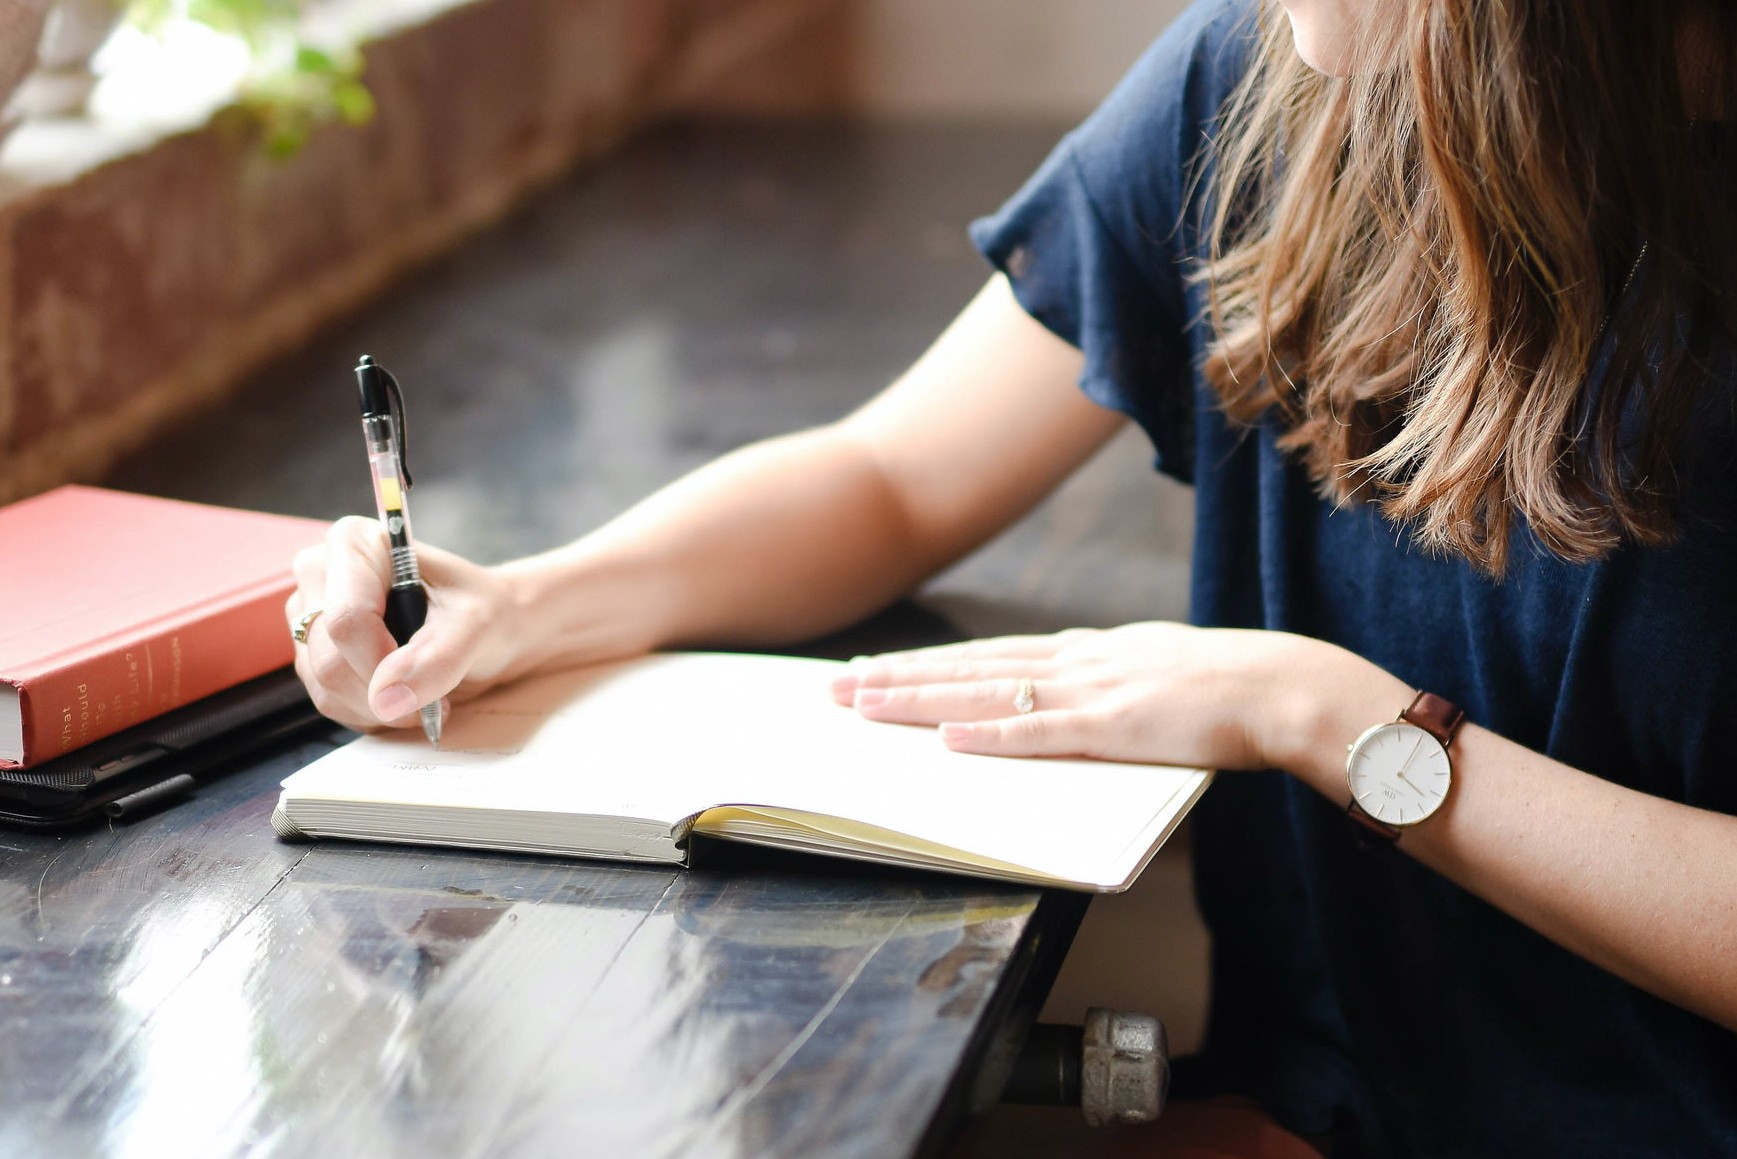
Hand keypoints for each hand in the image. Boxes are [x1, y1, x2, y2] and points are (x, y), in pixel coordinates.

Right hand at [286, 516, 523, 731]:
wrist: (488, 628)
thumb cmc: (483, 610)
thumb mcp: (478, 625)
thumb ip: (437, 658)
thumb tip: (387, 697)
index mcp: (354, 544)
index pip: (346, 619)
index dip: (382, 662)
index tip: (426, 681)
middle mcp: (320, 574)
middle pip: (330, 659)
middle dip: (386, 692)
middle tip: (434, 696)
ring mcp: (310, 617)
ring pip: (325, 687)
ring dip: (381, 707)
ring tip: (424, 692)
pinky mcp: (313, 654)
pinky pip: (329, 702)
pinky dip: (371, 712)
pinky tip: (402, 696)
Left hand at [830, 622, 1359, 771]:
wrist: (1284, 688)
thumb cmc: (1228, 689)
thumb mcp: (1154, 672)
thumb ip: (1108, 681)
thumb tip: (1071, 696)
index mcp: (1087, 651)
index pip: (988, 654)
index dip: (927, 663)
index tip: (876, 668)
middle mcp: (1077, 662)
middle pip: (969, 666)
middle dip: (898, 677)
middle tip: (835, 686)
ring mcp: (1092, 692)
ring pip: (987, 692)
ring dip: (921, 699)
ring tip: (863, 704)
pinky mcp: (1114, 728)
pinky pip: (1040, 733)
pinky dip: (989, 734)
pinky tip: (945, 737)